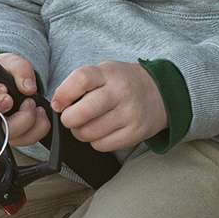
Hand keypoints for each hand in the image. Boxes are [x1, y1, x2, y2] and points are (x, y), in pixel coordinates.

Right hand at [0, 53, 50, 146]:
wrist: (17, 86)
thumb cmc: (7, 74)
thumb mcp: (13, 63)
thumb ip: (20, 69)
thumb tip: (28, 88)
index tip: (2, 87)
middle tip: (10, 100)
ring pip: (1, 135)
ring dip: (22, 120)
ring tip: (32, 103)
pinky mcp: (8, 138)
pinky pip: (21, 141)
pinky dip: (36, 129)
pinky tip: (40, 114)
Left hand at [49, 61, 164, 152]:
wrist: (161, 92)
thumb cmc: (123, 83)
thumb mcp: (104, 72)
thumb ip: (81, 83)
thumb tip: (58, 105)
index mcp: (108, 73)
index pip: (80, 80)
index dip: (63, 94)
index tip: (58, 104)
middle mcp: (120, 92)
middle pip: (82, 112)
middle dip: (68, 119)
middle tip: (71, 118)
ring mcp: (130, 114)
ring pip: (89, 133)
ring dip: (81, 133)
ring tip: (88, 125)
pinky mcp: (136, 133)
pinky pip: (102, 145)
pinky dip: (96, 142)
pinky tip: (102, 132)